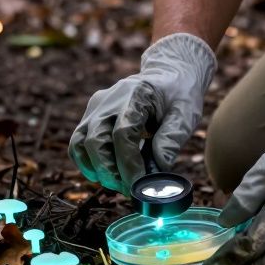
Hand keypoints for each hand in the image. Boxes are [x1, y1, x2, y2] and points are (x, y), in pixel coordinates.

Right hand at [70, 33, 215, 193]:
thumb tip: (159, 168)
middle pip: (95, 141)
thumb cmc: (179, 94)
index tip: (138, 185)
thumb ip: (172, 138)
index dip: (128, 163)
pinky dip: (87, 163)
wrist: (167, 74)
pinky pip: (78, 144)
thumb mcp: (187, 113)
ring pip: (80, 144)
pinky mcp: (90, 116)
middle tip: (130, 190)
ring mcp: (96, 107)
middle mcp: (109, 100)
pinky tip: (106, 175)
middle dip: (110, 172)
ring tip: (119, 183)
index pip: (123, 133)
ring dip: (97, 170)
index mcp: (135, 95)